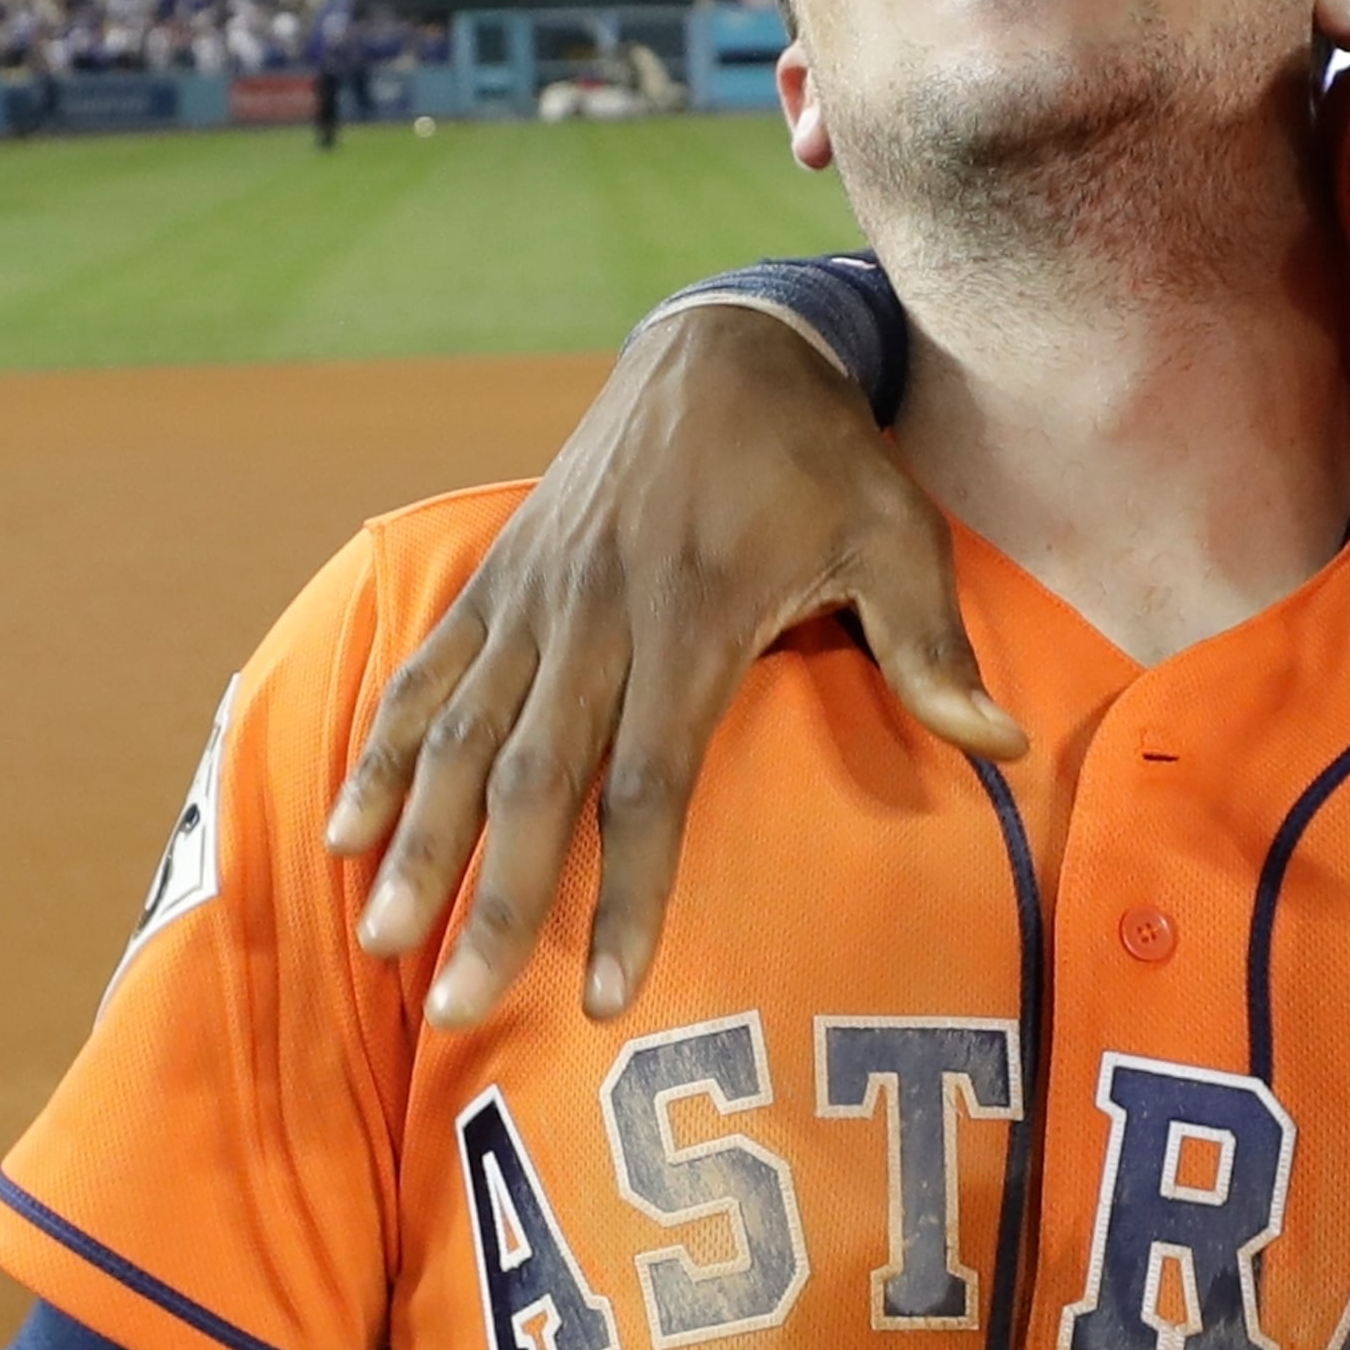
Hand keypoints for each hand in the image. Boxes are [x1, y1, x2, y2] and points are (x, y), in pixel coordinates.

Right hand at [325, 302, 1023, 1029]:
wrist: (723, 343)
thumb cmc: (823, 457)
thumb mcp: (897, 533)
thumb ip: (932, 647)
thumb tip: (1003, 747)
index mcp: (693, 618)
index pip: (649, 783)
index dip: (626, 893)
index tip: (604, 996)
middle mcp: (596, 617)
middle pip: (532, 781)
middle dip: (492, 898)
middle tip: (457, 1006)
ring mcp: (535, 598)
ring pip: (459, 737)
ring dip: (418, 842)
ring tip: (382, 943)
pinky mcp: (499, 579)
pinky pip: (424, 676)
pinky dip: (382, 753)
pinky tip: (346, 834)